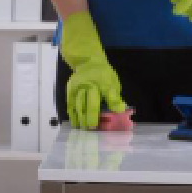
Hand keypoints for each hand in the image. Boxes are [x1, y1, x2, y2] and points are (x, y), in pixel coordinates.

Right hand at [60, 11, 126, 128]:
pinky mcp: (70, 92)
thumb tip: (121, 111)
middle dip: (92, 118)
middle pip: (91, 104)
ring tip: (85, 130)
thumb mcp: (113, 82)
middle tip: (94, 130)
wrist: (87, 62)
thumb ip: (115, 97)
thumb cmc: (103, 74)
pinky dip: (73, 116)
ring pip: (79, 107)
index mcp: (104, 81)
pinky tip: (76, 124)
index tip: (117, 115)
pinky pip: (71, 106)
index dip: (112, 105)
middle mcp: (89, 84)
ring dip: (82, 120)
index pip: (109, 94)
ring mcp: (78, 88)